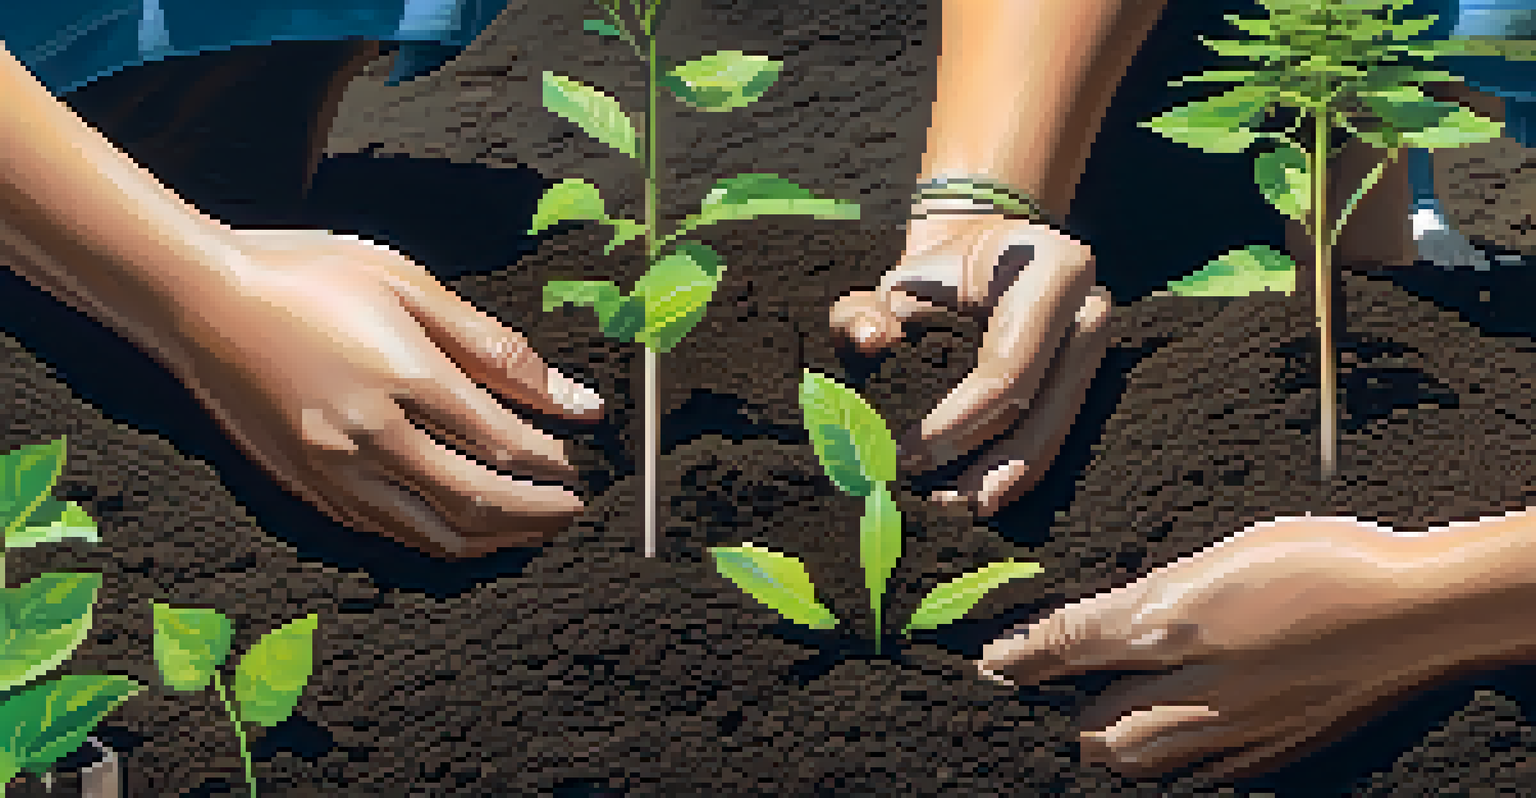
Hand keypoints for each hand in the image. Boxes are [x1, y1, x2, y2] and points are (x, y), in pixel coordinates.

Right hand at [155, 228, 603, 558]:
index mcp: (405, 379)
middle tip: (576, 508)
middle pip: (479, 502)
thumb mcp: (411, 286)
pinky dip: (442, 537)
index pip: (505, 446)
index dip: (555, 464)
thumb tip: (578, 401)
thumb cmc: (311, 276)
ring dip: (498, 539)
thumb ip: (497, 349)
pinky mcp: (309, 490)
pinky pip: (391, 532)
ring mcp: (335, 473)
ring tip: (535, 527)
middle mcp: (371, 439)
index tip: (583, 462)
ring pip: (436, 534)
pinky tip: (468, 525)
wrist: (197, 300)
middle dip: (539, 513)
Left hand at [829, 213, 1111, 514]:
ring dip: (1003, 478)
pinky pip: (1053, 434)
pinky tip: (976, 496)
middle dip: (986, 465)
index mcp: (1054, 272)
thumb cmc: (937, 271)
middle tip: (930, 500)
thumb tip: (868, 341)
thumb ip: (865, 311)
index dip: (958, 422)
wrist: (984, 252)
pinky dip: (1013, 469)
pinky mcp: (1084, 380)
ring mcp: (1094, 351)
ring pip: (1053, 431)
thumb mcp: (897, 281)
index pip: (1008, 369)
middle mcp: (1088, 314)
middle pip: (1040, 411)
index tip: (907, 454)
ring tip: (949, 506)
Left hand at [976, 516, 1492, 778]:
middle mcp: (1191, 685)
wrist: (1416, 613)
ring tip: (1100, 725)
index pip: (1069, 647)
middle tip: (1052, 691)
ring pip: (1140, 760)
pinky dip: (1171, 762)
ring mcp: (1232, 729)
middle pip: (1096, 725)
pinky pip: (1197, 774)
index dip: (1021, 657)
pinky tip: (1174, 741)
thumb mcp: (1226, 554)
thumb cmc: (1324, 560)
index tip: (991, 662)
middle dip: (1067, 711)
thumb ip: (1160, 592)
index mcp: (1173, 622)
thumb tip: (1116, 617)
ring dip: (1111, 742)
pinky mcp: (1268, 753)